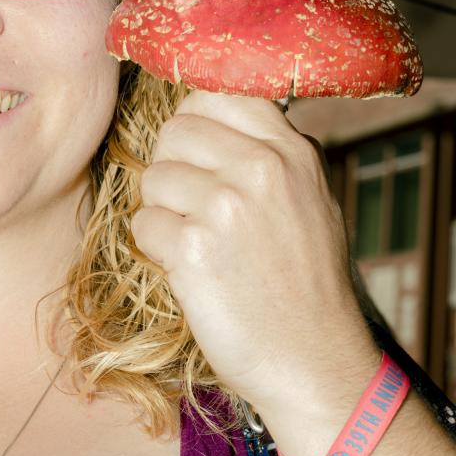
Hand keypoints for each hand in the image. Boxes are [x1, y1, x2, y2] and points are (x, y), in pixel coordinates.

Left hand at [130, 89, 375, 413]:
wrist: (313, 360)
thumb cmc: (305, 285)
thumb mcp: (308, 200)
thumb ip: (267, 155)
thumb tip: (208, 115)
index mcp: (291, 151)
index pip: (216, 94)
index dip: (194, 124)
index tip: (198, 155)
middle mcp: (260, 169)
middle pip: (175, 132)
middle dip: (173, 169)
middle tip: (196, 211)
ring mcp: (225, 206)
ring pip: (153, 178)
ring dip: (163, 213)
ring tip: (200, 246)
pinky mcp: (193, 249)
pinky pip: (143, 225)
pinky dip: (156, 250)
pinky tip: (191, 271)